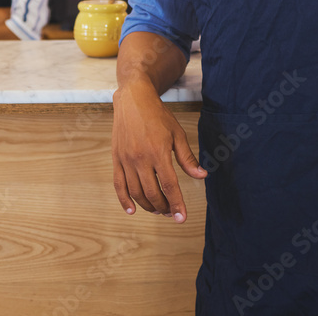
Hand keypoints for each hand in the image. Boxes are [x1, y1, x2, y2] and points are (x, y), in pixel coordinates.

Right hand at [112, 82, 206, 222]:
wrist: (133, 99)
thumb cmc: (158, 115)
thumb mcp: (177, 134)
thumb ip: (187, 158)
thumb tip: (201, 176)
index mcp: (158, 153)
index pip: (169, 186)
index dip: (176, 204)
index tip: (181, 218)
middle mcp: (140, 159)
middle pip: (152, 193)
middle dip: (163, 207)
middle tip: (171, 212)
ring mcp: (126, 160)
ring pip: (135, 192)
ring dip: (147, 205)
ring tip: (158, 209)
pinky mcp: (116, 158)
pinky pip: (118, 184)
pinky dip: (124, 200)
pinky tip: (131, 210)